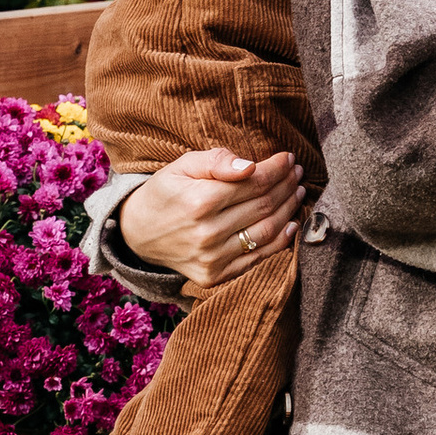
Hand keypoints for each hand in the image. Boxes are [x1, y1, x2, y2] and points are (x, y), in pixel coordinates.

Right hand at [117, 147, 304, 291]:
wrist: (138, 233)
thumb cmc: (166, 193)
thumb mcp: (182, 166)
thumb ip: (216, 161)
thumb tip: (250, 166)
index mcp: (199, 201)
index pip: (254, 182)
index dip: (276, 169)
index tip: (288, 159)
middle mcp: (207, 233)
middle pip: (264, 205)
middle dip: (286, 186)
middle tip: (297, 173)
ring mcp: (212, 258)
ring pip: (266, 231)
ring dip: (288, 210)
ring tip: (296, 193)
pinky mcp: (215, 276)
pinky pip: (257, 258)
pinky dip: (280, 242)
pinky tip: (290, 224)